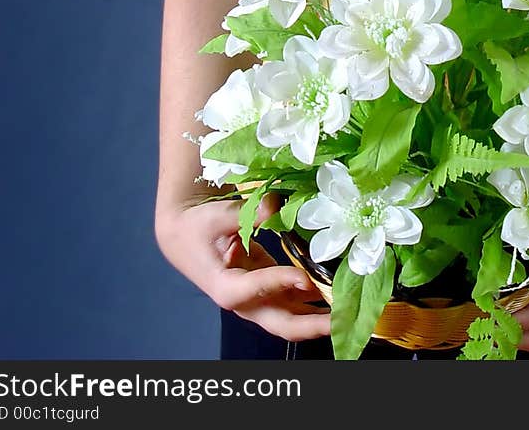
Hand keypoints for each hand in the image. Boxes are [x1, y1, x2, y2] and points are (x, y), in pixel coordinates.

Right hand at [155, 194, 330, 340]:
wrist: (183, 233)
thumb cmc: (198, 225)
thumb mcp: (218, 215)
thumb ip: (247, 212)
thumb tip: (274, 204)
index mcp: (225, 286)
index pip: (256, 290)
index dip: (281, 284)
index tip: (306, 278)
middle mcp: (243, 301)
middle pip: (279, 321)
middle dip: (309, 324)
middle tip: (338, 320)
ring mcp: (255, 298)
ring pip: (289, 316)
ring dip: (316, 317)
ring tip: (345, 311)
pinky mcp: (264, 289)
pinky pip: (290, 300)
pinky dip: (310, 299)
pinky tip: (332, 294)